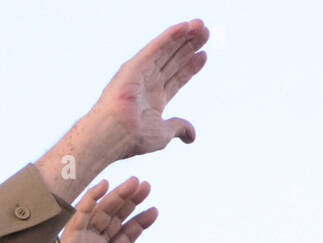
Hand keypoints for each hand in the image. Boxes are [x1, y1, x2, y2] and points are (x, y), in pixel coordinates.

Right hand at [36, 20, 208, 199]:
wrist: (117, 134)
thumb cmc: (134, 137)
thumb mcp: (163, 133)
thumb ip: (178, 128)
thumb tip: (191, 136)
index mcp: (155, 98)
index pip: (177, 77)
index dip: (190, 66)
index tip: (204, 55)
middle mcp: (148, 82)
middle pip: (174, 60)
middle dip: (190, 46)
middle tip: (205, 32)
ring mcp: (141, 73)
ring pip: (167, 50)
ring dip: (184, 37)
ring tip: (200, 25)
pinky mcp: (136, 65)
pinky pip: (156, 48)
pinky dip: (170, 36)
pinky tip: (184, 27)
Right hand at [61, 177, 159, 242]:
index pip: (124, 236)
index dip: (139, 222)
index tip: (155, 210)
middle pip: (115, 219)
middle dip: (131, 202)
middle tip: (146, 185)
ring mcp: (80, 239)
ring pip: (102, 212)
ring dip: (118, 196)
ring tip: (136, 182)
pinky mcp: (68, 236)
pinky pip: (81, 214)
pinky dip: (91, 199)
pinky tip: (105, 184)